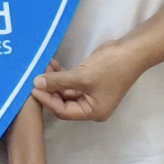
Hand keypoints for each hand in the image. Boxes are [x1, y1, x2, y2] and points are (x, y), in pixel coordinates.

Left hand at [31, 45, 146, 122]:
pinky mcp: (90, 81)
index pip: (64, 111)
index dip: (47, 100)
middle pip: (64, 102)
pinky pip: (71, 82)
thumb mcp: (82, 76)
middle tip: (35, 77)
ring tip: (43, 66)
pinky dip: (62, 75)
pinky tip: (52, 65)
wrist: (131, 51)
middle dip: (49, 90)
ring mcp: (91, 93)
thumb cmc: (110, 68)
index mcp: (93, 112)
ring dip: (54, 80)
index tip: (32, 88)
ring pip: (66, 91)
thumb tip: (36, 84)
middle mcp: (91, 106)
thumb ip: (58, 81)